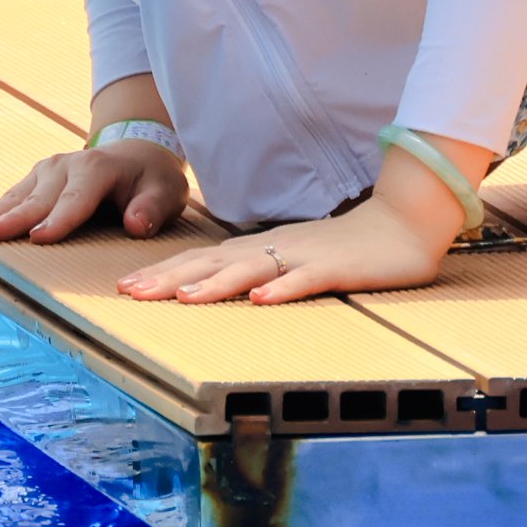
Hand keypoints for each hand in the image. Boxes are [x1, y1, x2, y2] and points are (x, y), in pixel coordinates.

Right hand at [0, 140, 187, 243]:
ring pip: (17, 196)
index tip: (39, 237)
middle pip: (38, 198)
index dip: (58, 219)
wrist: (137, 153)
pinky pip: (10, 196)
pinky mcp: (35, 178)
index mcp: (98, 169)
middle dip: (12, 218)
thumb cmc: (151, 181)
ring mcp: (47, 170)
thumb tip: (136, 225)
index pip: (77, 199)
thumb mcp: (165, 192)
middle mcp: (67, 166)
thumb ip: (152, 208)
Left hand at [117, 196, 451, 305]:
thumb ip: (257, 270)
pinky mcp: (336, 267)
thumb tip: (217, 288)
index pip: (201, 259)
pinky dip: (282, 289)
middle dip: (170, 277)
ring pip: (250, 269)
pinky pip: (305, 279)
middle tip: (129, 292)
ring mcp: (303, 256)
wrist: (401, 224)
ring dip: (215, 283)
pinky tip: (260, 301)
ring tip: (182, 298)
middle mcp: (272, 248)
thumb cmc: (343, 248)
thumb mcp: (290, 259)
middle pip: (212, 262)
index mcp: (259, 248)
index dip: (163, 272)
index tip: (125, 286)